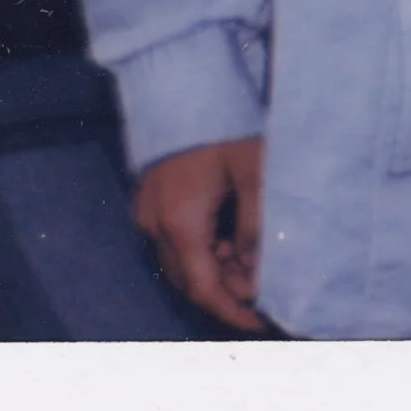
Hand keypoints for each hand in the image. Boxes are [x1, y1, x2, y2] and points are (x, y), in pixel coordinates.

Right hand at [134, 134, 268, 332]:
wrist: (183, 87)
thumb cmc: (224, 126)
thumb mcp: (253, 174)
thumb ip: (256, 225)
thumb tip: (257, 272)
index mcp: (181, 223)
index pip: (204, 289)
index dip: (232, 311)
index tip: (260, 322)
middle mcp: (155, 225)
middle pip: (189, 280)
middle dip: (226, 291)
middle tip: (264, 286)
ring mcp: (147, 213)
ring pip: (179, 263)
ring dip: (213, 269)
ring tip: (249, 253)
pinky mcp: (148, 202)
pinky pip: (172, 242)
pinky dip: (200, 249)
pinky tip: (227, 233)